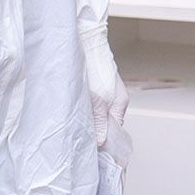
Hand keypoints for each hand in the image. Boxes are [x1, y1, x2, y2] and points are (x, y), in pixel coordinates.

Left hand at [79, 22, 128, 147]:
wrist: (87, 42)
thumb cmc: (95, 67)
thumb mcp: (97, 100)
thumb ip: (99, 122)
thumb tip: (101, 143)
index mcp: (120, 104)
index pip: (115, 131)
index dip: (104, 141)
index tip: (92, 151)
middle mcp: (115, 100)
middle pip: (106, 124)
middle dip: (95, 132)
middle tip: (80, 141)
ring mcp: (106, 94)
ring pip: (98, 115)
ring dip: (88, 121)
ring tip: (75, 128)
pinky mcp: (96, 88)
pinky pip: (92, 106)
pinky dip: (84, 111)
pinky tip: (73, 112)